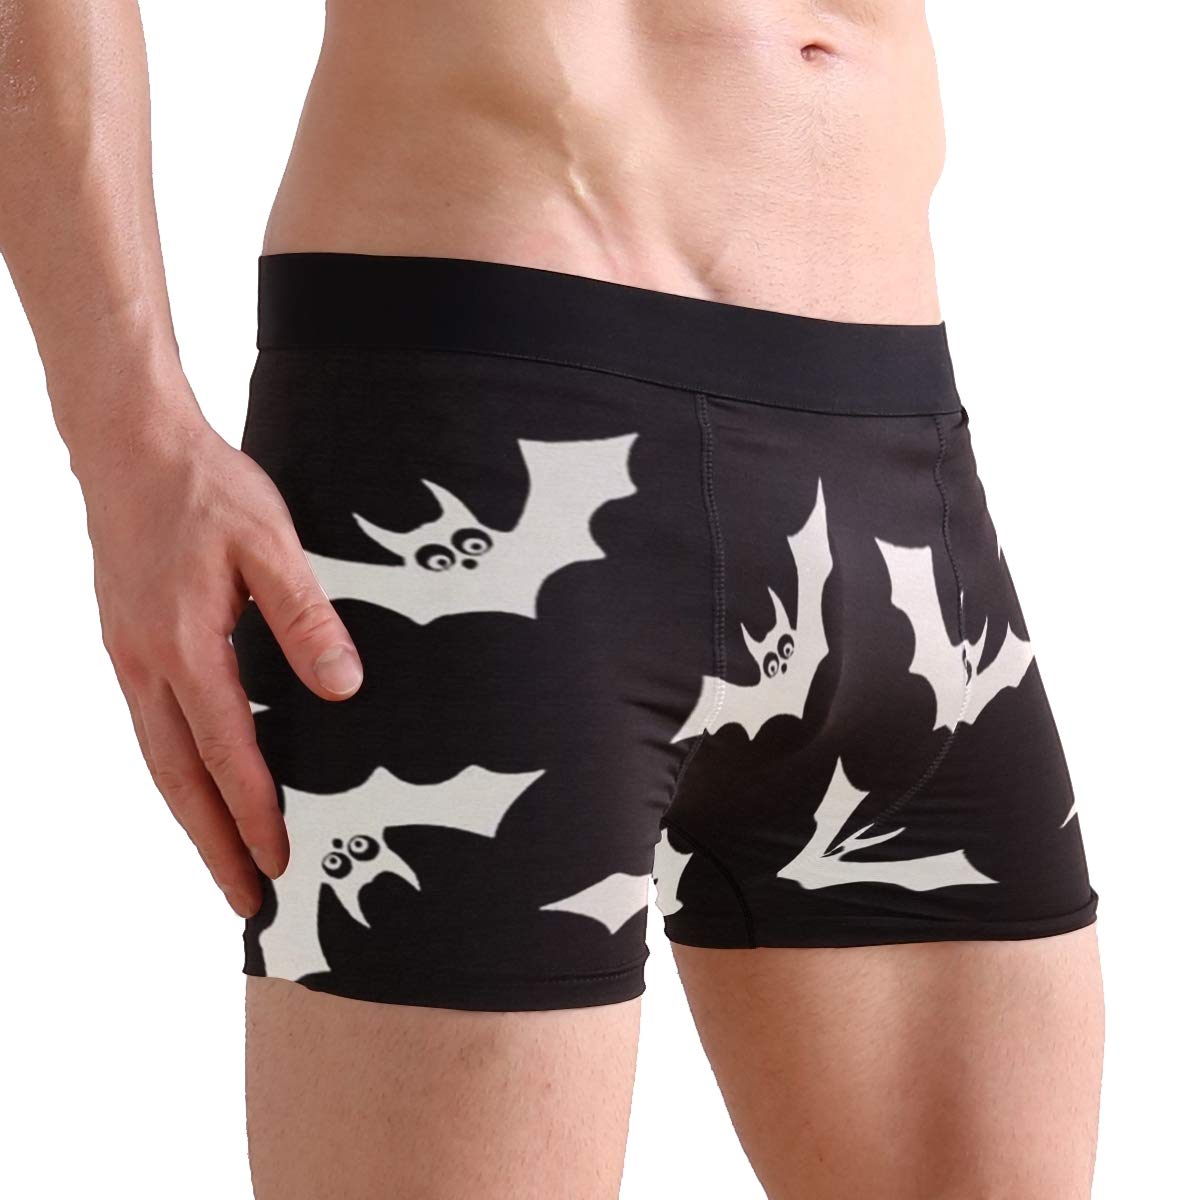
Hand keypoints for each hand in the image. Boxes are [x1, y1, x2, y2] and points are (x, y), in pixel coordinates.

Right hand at [76, 404, 361, 916]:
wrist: (130, 446)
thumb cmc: (204, 489)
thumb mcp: (272, 544)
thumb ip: (306, 618)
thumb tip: (342, 688)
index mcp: (187, 647)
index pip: (228, 753)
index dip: (256, 814)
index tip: (280, 863)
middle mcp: (147, 665)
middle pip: (179, 779)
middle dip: (214, 845)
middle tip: (245, 901)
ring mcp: (129, 657)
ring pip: (158, 759)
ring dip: (191, 817)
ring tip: (222, 861)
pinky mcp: (127, 644)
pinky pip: (150, 727)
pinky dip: (175, 772)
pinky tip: (198, 783)